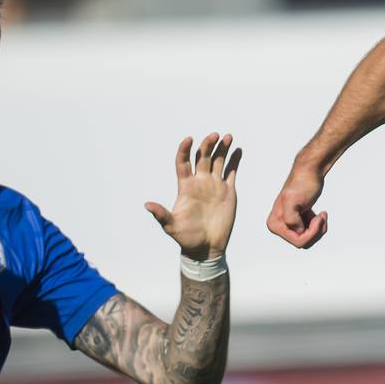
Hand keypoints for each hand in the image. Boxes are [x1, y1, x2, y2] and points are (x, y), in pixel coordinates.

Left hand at [146, 133, 240, 259]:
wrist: (206, 248)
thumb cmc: (186, 238)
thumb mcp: (171, 226)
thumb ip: (161, 214)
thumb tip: (147, 205)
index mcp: (186, 187)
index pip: (183, 162)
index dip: (184, 150)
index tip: (188, 139)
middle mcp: (200, 183)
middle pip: (202, 157)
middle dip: (207, 145)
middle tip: (214, 135)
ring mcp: (214, 186)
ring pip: (218, 161)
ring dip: (222, 148)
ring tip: (228, 137)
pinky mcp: (227, 192)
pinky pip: (231, 172)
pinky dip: (234, 161)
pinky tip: (237, 150)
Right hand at [267, 164, 327, 247]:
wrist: (309, 173)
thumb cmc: (302, 184)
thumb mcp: (293, 200)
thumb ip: (290, 218)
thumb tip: (297, 231)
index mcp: (275, 224)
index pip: (298, 241)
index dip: (312, 232)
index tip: (318, 218)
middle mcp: (279, 226)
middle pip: (303, 243)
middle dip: (316, 231)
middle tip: (321, 216)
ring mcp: (288, 225)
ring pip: (308, 240)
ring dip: (318, 229)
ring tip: (321, 215)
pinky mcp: (297, 222)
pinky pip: (310, 234)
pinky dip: (318, 226)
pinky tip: (320, 214)